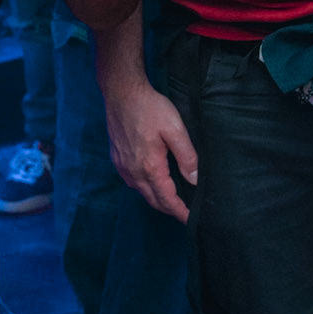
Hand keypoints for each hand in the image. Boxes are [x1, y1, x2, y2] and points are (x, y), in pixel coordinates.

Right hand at [106, 79, 196, 222]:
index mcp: (150, 167)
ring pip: (142, 192)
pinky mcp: (117, 159)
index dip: (180, 212)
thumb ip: (187, 157)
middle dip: (169, 209)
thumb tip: (195, 180)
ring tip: (172, 199)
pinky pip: (132, 182)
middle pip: (153, 200)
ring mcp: (123, 166)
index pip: (167, 199)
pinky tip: (153, 182)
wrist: (122, 93)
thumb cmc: (149, 108)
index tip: (191, 220)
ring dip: (157, 199)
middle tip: (185, 213)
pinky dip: (145, 188)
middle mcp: (133, 172)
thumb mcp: (175, 130)